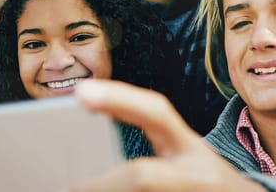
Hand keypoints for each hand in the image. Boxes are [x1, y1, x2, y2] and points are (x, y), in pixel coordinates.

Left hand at [71, 80, 265, 191]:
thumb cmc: (204, 180)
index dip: (120, 100)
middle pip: (143, 176)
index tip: (82, 93)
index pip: (157, 113)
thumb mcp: (185, 154)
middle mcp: (194, 173)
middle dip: (103, 185)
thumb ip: (154, 143)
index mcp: (190, 148)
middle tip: (70, 187)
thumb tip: (87, 152)